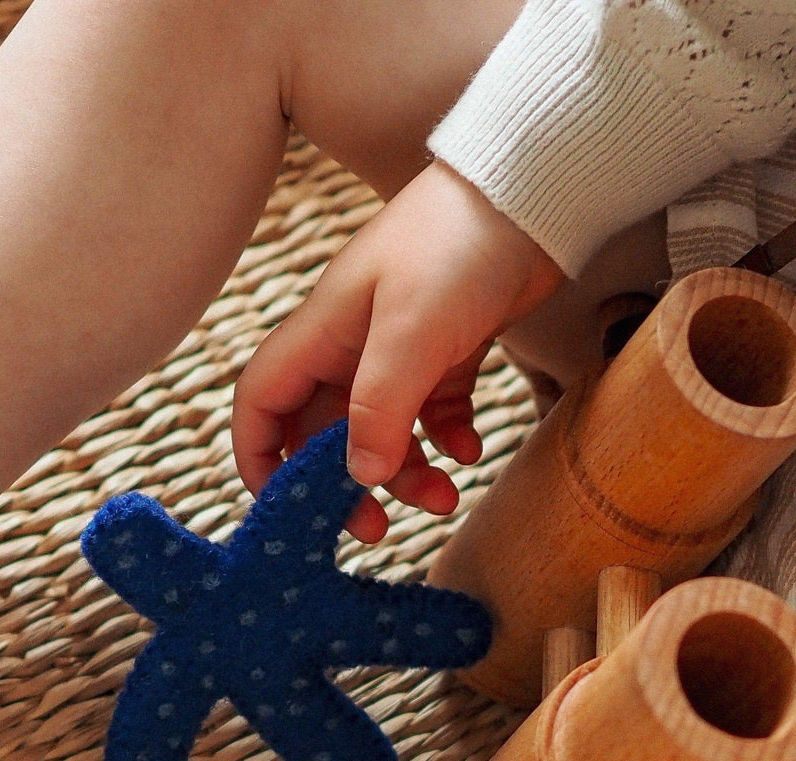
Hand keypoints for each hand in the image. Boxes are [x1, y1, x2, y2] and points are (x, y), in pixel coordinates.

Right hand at [231, 160, 564, 541]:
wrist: (533, 197)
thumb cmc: (459, 246)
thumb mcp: (411, 331)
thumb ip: (380, 407)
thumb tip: (358, 477)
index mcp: (324, 333)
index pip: (263, 402)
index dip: (262, 457)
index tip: (287, 510)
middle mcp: (353, 345)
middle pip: (326, 432)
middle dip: (345, 483)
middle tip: (374, 528)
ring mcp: (401, 349)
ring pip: (385, 431)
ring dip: (407, 472)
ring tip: (447, 496)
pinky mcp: (448, 352)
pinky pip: (434, 413)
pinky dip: (447, 439)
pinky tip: (469, 449)